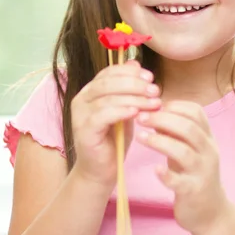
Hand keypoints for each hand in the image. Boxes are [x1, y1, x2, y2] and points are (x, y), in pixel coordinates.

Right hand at [71, 60, 161, 187]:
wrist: (102, 171)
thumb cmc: (114, 141)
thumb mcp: (126, 110)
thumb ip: (129, 90)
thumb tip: (136, 63)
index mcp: (90, 91)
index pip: (108, 72)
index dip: (130, 72)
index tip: (150, 77)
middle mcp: (81, 99)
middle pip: (108, 82)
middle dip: (135, 84)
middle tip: (155, 90)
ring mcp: (80, 115)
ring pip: (107, 97)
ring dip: (134, 98)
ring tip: (153, 103)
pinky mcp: (83, 130)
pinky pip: (102, 115)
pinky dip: (121, 111)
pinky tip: (137, 113)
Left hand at [136, 101, 227, 234]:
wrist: (210, 211)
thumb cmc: (193, 173)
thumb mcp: (187, 148)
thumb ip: (174, 131)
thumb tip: (153, 109)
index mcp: (207, 138)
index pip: (196, 112)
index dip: (174, 105)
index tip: (153, 105)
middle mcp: (208, 152)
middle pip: (188, 128)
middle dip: (162, 119)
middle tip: (140, 117)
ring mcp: (202, 172)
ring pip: (184, 152)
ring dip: (160, 142)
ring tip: (140, 137)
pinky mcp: (193, 191)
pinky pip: (180, 182)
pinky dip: (167, 175)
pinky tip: (155, 169)